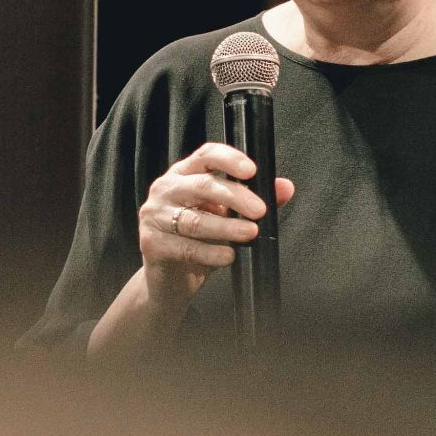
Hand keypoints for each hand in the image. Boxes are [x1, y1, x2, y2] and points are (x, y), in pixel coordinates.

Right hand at [138, 142, 294, 309]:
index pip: (206, 155)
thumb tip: (285, 187)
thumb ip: (254, 200)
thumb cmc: (200, 240)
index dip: (229, 159)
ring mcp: (155, 215)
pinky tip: (228, 256)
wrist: (170, 279)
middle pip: (202, 185)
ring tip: (251, 234)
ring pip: (194, 220)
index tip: (252, 171)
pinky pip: (185, 247)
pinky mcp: (150, 243)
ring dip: (226, 228)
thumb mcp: (228, 217)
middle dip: (235, 197)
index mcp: (185, 174)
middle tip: (259, 211)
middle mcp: (166, 189)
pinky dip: (210, 253)